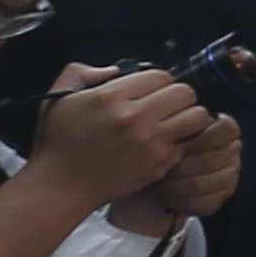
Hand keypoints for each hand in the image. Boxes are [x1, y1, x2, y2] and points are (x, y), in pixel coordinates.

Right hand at [26, 65, 228, 218]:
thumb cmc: (58, 144)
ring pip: (197, 117)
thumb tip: (113, 70)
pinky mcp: (158, 164)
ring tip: (173, 120)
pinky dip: (179, 142)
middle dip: (178, 95)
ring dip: (188, 116)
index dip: (157, 80)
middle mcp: (134, 119)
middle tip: (167, 103)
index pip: (161, 75)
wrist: (60, 186)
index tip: (151, 89)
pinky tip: (161, 143)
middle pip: (185, 93)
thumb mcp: (59, 96)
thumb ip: (84, 71)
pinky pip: (186, 144)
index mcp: (111, 97)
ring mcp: (150, 143)